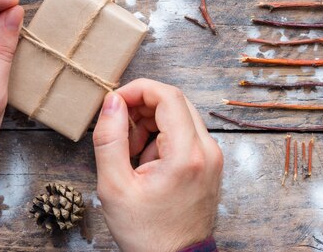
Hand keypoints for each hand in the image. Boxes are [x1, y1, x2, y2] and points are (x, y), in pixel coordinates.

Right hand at [93, 79, 222, 251]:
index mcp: (187, 154)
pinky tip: (146, 161)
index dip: (138, 90)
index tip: (115, 102)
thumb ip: (110, 139)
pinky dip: (161, 136)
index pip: (168, 96)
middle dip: (142, 108)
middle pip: (175, 102)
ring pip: (179, 115)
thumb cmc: (147, 232)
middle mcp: (208, 149)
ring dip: (150, 123)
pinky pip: (185, 132)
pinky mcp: (209, 162)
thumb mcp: (115, 187)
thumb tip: (112, 102)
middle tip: (120, 132)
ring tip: (131, 154)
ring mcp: (212, 155)